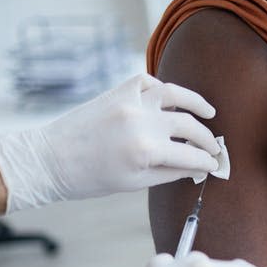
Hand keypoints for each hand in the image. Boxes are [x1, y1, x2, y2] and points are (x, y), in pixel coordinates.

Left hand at [0, 74, 220, 211]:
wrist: (50, 159)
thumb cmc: (90, 178)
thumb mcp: (135, 183)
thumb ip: (171, 173)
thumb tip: (196, 169)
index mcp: (146, 150)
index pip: (191, 155)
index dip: (208, 162)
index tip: (216, 165)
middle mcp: (142, 121)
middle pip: (189, 126)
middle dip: (207, 139)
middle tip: (215, 148)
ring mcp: (130, 102)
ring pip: (175, 94)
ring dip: (196, 103)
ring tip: (209, 113)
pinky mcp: (118, 91)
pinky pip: (148, 82)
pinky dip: (162, 90)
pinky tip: (171, 101)